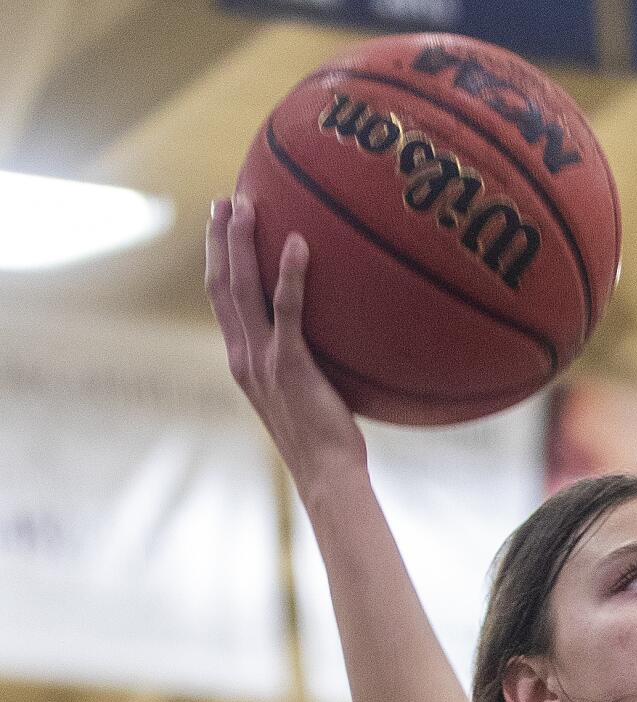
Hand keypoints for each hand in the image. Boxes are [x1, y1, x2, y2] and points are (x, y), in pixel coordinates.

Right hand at [206, 196, 366, 502]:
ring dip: (241, 242)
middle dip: (219, 239)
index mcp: (243, 362)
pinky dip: (290, 274)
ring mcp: (263, 361)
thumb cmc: (327, 444)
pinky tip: (300, 243)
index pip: (221, 302)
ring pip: (241, 288)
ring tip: (246, 203)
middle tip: (225, 200)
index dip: (217, 260)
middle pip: (221, 285)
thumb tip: (333, 338)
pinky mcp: (289, 365)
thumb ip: (304, 363)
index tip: (221, 227)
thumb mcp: (307, 397)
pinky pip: (287, 310)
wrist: (327, 478)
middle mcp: (244, 357)